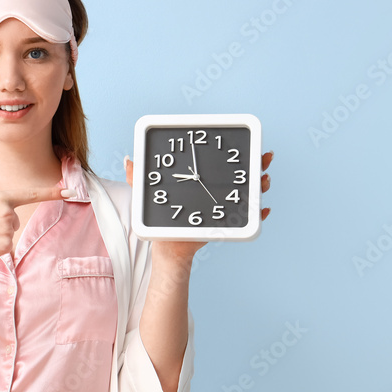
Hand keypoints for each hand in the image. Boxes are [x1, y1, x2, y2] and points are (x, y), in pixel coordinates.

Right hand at [0, 147, 66, 267]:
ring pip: (11, 230)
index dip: (53, 192)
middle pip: (14, 216)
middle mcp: (6, 212)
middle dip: (1, 221)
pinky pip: (8, 245)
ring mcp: (7, 230)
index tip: (70, 191)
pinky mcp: (5, 246)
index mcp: (0, 197)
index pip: (31, 194)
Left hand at [123, 151, 273, 261]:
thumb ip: (139, 178)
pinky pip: (247, 221)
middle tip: (262, 161)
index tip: (249, 145)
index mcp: (203, 181)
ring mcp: (224, 208)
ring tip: (263, 182)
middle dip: (256, 166)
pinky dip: (257, 216)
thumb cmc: (161, 220)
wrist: (166, 247)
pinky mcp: (226, 225)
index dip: (239, 153)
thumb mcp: (149, 195)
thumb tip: (129, 159)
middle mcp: (217, 192)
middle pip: (242, 176)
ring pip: (248, 194)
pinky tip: (263, 210)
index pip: (223, 163)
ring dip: (260, 187)